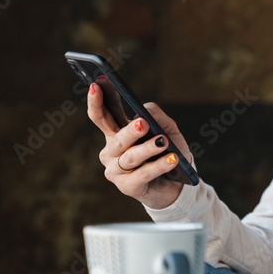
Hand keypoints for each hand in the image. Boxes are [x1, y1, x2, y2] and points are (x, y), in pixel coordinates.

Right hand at [87, 83, 192, 209]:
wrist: (177, 184)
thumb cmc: (168, 152)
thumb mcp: (168, 130)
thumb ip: (157, 116)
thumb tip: (145, 109)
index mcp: (115, 134)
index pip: (101, 116)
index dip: (96, 102)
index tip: (95, 86)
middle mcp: (111, 152)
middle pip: (117, 138)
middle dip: (130, 131)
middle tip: (143, 123)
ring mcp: (117, 171)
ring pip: (130, 157)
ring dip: (148, 149)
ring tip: (163, 142)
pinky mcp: (128, 187)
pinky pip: (143, 174)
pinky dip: (158, 166)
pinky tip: (172, 159)